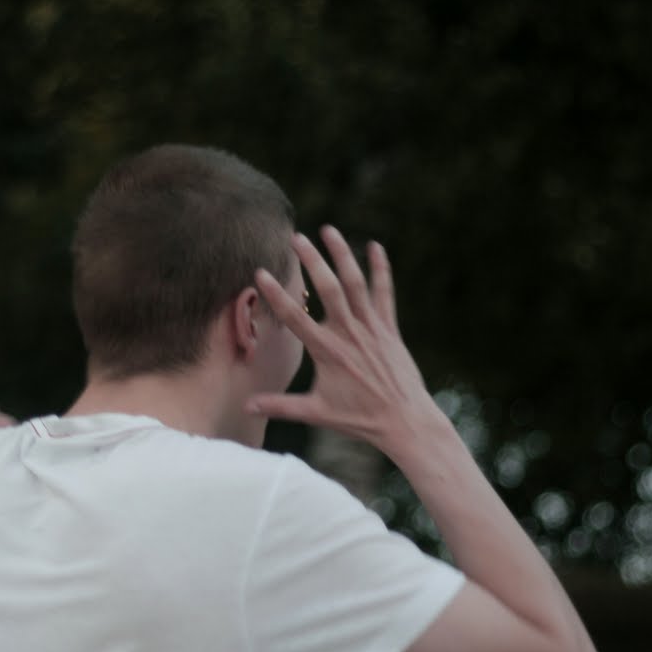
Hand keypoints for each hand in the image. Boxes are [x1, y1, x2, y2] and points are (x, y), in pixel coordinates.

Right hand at [247, 226, 431, 455]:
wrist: (405, 421)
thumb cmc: (359, 419)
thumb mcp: (316, 414)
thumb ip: (280, 407)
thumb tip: (246, 407)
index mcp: (327, 352)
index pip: (295, 318)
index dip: (276, 294)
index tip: (261, 272)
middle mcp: (349, 334)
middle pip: (329, 289)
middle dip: (312, 261)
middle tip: (296, 237)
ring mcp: (372, 328)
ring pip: (356, 283)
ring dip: (342, 254)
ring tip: (328, 230)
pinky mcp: (389, 328)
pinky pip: (384, 292)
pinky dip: (380, 268)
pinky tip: (375, 246)